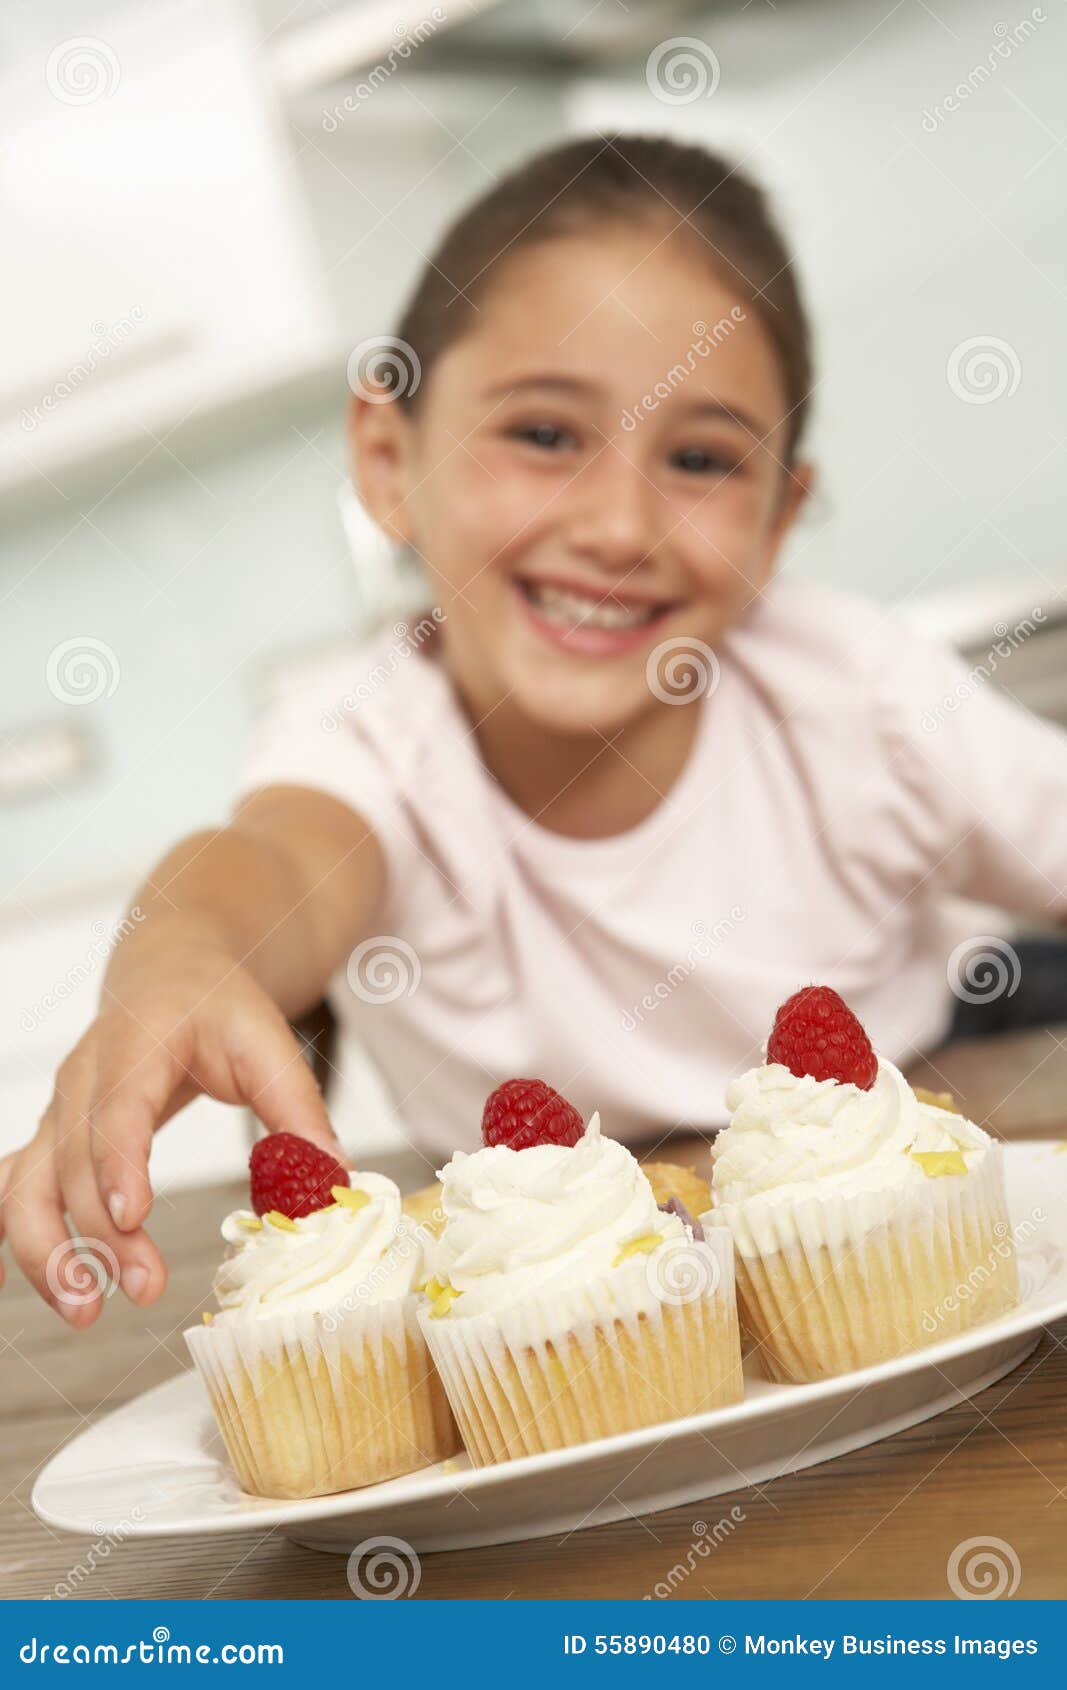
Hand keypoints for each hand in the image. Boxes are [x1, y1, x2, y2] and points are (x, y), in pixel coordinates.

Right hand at [0, 935, 343, 1325]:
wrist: (170, 973)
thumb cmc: (219, 1008)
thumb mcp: (270, 1044)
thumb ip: (300, 1112)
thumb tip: (334, 1182)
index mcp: (139, 1041)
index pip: (118, 1104)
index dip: (117, 1162)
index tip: (128, 1217)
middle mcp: (83, 1077)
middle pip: (72, 1160)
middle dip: (100, 1233)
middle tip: (144, 1289)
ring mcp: (59, 1109)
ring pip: (25, 1184)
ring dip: (45, 1251)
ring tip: (85, 1311)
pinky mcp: (52, 1139)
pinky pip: (17, 1190)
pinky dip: (24, 1239)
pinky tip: (56, 1285)